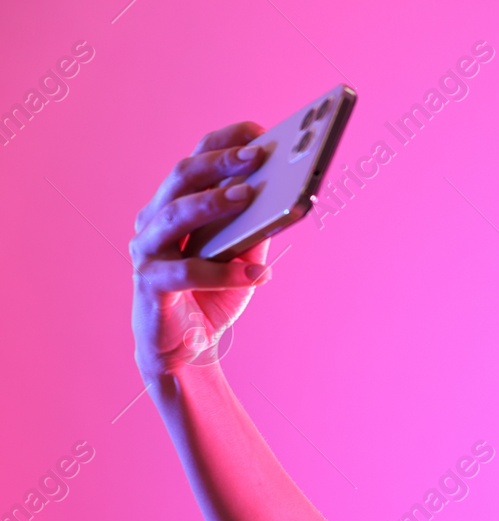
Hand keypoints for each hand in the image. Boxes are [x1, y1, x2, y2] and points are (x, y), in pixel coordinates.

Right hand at [130, 121, 271, 381]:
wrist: (185, 348)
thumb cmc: (212, 294)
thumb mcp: (241, 255)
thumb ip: (255, 227)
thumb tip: (288, 197)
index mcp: (175, 205)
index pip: (196, 161)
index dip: (224, 141)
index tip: (258, 129)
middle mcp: (154, 220)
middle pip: (182, 178)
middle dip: (220, 162)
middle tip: (258, 155)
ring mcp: (147, 251)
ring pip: (173, 216)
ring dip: (213, 203)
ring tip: (249, 197)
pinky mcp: (151, 285)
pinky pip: (187, 272)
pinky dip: (225, 273)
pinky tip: (258, 273)